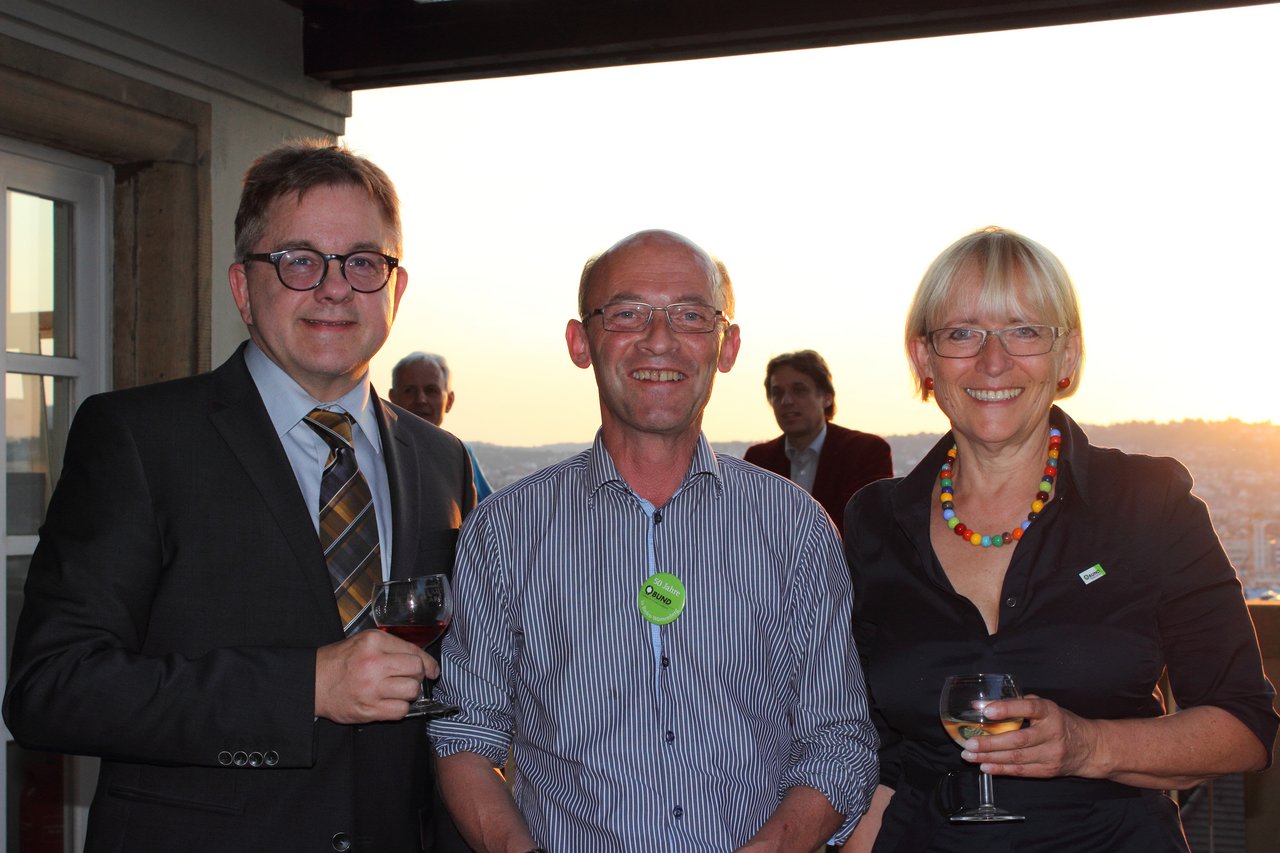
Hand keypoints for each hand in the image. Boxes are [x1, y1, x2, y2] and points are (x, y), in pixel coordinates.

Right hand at [314, 629, 438, 723]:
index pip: (414, 653)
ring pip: (412, 691)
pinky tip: (389, 702)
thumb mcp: (364, 641)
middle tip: (408, 679)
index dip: (428, 663)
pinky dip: (399, 708)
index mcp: (374, 642)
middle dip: (417, 676)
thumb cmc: (340, 661)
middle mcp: (374, 664)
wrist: (312, 683)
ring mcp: (371, 688)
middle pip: (416, 671)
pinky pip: (400, 711)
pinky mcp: (368, 709)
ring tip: (396, 691)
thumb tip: (422, 661)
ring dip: (408, 693)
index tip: (432, 670)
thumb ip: (391, 646)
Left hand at [959, 694, 1102, 778]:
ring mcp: (1051, 754)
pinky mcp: (1048, 770)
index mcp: (1050, 712)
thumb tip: (987, 704)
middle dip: (990, 742)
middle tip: (969, 742)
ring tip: (969, 755)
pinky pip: (1021, 771)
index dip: (1006, 709)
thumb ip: (1021, 704)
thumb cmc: (1060, 722)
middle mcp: (1052, 733)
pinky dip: (1000, 769)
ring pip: (1016, 758)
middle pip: (1018, 740)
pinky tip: (985, 766)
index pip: (1028, 708)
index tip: (986, 710)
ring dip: (990, 757)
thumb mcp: (1046, 707)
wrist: (1088, 748)